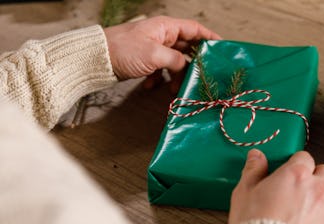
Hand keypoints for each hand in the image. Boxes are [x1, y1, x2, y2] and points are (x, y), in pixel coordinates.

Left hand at [104, 16, 220, 79]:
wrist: (96, 59)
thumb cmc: (124, 51)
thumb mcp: (155, 56)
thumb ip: (177, 60)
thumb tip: (188, 66)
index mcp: (166, 27)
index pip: (194, 29)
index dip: (210, 38)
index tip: (222, 49)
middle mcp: (161, 36)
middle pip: (186, 48)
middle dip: (193, 65)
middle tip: (201, 78)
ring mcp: (153, 48)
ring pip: (174, 62)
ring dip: (176, 77)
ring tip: (175, 90)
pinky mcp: (144, 60)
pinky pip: (160, 70)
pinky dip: (159, 79)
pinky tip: (153, 87)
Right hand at [229, 149, 323, 223]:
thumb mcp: (244, 192)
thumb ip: (254, 170)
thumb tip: (256, 157)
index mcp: (296, 175)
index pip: (304, 157)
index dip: (295, 163)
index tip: (287, 170)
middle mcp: (316, 189)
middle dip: (314, 176)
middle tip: (298, 185)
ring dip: (320, 197)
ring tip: (301, 207)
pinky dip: (319, 218)